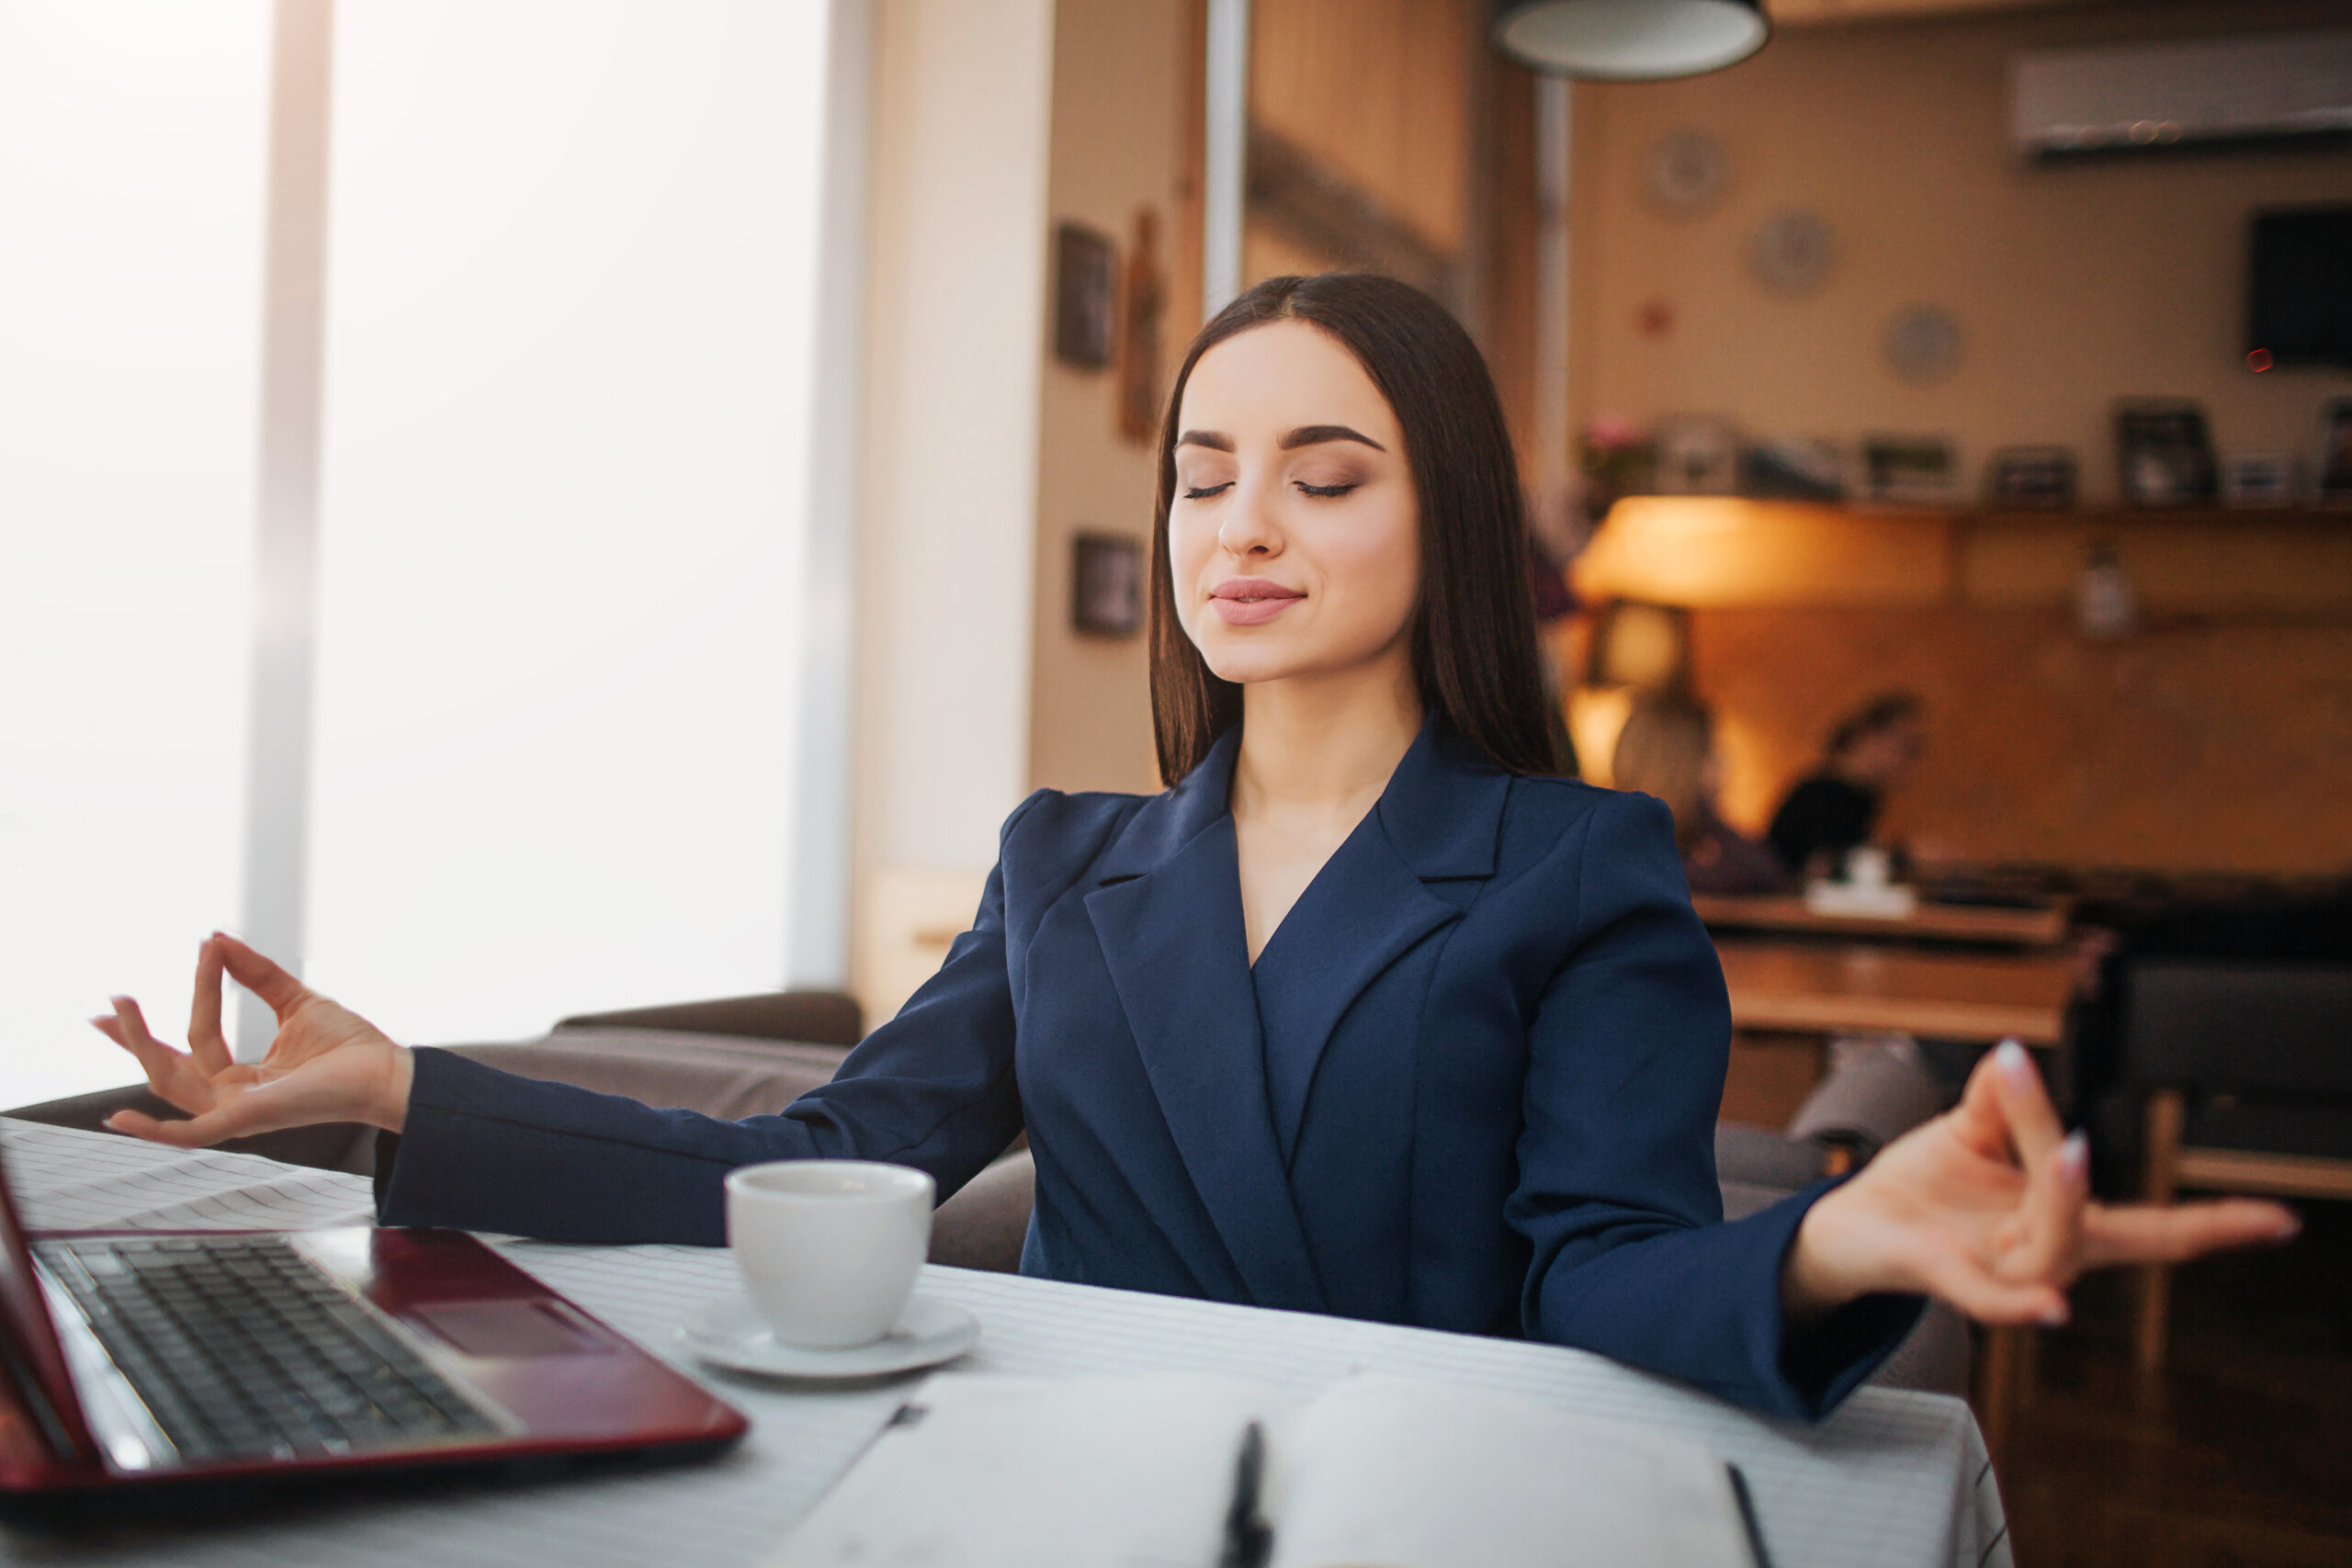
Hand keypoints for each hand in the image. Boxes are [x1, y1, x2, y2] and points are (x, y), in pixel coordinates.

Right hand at [92, 934, 413, 1145]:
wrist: (387, 1069)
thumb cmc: (350, 1046)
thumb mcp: (295, 999)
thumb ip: (255, 972)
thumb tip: (217, 938)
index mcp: (242, 1074)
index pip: (196, 1038)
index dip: (193, 994)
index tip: (201, 947)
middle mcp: (232, 1095)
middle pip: (169, 1066)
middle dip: (135, 1037)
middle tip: (115, 999)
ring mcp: (235, 1110)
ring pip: (170, 1083)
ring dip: (140, 1046)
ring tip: (124, 1008)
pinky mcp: (245, 1120)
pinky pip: (189, 1134)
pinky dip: (153, 1132)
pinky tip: (118, 1119)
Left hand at [1784, 1040, 2297, 1325]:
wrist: (1845, 1224)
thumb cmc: (1918, 1189)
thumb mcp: (1968, 1133)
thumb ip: (2003, 1102)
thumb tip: (2016, 1057)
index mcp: (2057, 1221)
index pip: (2151, 1229)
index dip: (2216, 1226)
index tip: (2280, 1220)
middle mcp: (2037, 1256)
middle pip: (2093, 1226)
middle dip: (2090, 1179)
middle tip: (2079, 1134)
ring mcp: (1994, 1271)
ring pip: (2049, 1248)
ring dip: (2062, 1199)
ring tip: (2067, 1148)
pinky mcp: (1942, 1276)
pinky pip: (1989, 1298)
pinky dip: (2020, 1305)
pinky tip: (2053, 1309)